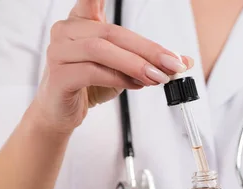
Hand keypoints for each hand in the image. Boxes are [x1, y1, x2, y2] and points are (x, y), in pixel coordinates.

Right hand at [28, 0, 193, 133]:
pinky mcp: (59, 75)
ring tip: (156, 77)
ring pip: (101, 50)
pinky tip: (134, 85)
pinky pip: (91, 71)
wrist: (61, 113)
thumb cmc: (88, 85)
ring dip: (134, 64)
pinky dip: (118, 79)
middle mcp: (66, 31)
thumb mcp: (123, 70)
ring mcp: (59, 52)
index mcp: (81, 21)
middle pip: (112, 32)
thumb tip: (183, 61)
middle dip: (147, 49)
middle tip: (171, 64)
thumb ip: (148, 61)